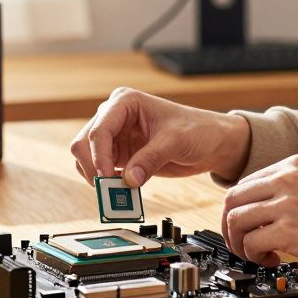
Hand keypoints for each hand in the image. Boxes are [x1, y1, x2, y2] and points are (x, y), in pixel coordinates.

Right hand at [70, 87, 250, 186]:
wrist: (212, 142)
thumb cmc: (197, 129)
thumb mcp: (176, 141)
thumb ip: (151, 159)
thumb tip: (129, 180)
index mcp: (126, 102)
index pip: (100, 129)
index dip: (99, 155)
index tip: (107, 176)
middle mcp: (115, 116)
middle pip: (85, 143)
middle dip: (93, 167)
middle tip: (106, 189)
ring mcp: (116, 136)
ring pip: (87, 158)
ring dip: (96, 177)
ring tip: (115, 194)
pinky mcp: (120, 155)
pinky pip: (102, 171)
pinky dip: (105, 183)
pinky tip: (119, 193)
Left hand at [221, 154, 297, 275]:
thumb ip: (294, 187)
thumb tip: (263, 206)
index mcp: (295, 164)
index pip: (245, 183)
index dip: (239, 209)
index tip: (245, 226)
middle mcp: (287, 178)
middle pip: (232, 200)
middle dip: (231, 226)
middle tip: (242, 244)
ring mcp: (288, 203)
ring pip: (236, 221)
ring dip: (240, 243)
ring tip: (258, 254)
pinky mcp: (290, 232)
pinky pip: (251, 243)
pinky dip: (254, 256)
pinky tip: (272, 260)